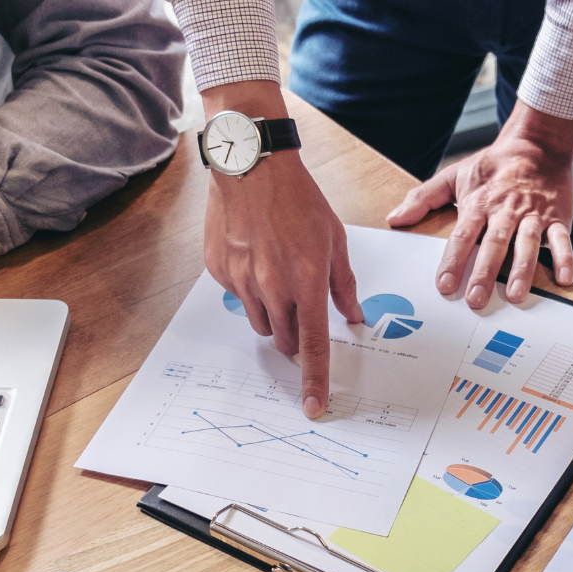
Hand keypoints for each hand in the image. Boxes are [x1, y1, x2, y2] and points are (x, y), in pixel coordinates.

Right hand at [201, 82, 362, 419]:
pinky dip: (250, 290)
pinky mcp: (218, 271)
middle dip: (296, 337)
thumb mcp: (335, 240)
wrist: (251, 164)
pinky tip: (256, 257)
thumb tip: (354, 317)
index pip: (314, 347)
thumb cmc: (298, 199)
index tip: (315, 407)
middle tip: (303, 308)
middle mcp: (271, 288)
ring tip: (279, 275)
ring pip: (261, 323)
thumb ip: (343, 284)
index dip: (316, 381)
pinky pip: (238, 297)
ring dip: (274, 315)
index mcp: (306, 283)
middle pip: (284, 341)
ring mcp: (240, 281)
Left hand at [387, 100, 572, 307]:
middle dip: (485, 272)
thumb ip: (423, 198)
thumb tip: (395, 219)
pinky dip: (565, 257)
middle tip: (476, 299)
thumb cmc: (493, 166)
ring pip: (527, 243)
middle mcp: (505, 211)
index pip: (462, 235)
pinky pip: (562, 239)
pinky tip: (566, 278)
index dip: (453, 261)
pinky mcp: (557, 217)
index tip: (444, 286)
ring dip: (523, 269)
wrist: (536, 144)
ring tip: (517, 296)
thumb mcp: (454, 175)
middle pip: (494, 244)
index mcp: (479, 204)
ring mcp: (533, 215)